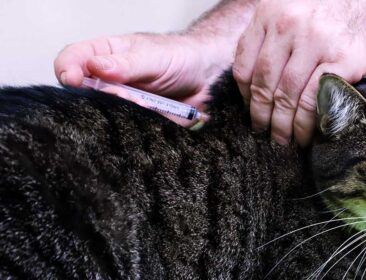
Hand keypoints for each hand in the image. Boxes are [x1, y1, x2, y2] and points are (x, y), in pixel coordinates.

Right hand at [54, 33, 233, 126]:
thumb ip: (126, 65)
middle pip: (83, 95)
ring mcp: (120, 102)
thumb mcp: (153, 56)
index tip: (74, 80)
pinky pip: (127, 132)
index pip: (71, 61)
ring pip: (104, 116)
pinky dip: (137, 129)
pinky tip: (154, 117)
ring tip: (147, 104)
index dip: (67, 71)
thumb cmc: (179, 56)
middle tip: (126, 96)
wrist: (208, 76)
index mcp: (103, 55)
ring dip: (123, 114)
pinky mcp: (135, 122)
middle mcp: (106, 80)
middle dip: (101, 98)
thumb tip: (96, 68)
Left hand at [232, 0, 365, 145]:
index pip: (244, 63)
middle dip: (261, 114)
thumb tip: (257, 79)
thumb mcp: (296, 10)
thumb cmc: (340, 9)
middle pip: (263, 82)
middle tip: (263, 131)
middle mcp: (289, 25)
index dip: (245, 94)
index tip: (251, 108)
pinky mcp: (343, 61)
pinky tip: (306, 134)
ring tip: (283, 139)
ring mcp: (316, 43)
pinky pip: (314, 101)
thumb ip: (274, 35)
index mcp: (272, 12)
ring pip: (286, 95)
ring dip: (282, 124)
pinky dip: (306, 124)